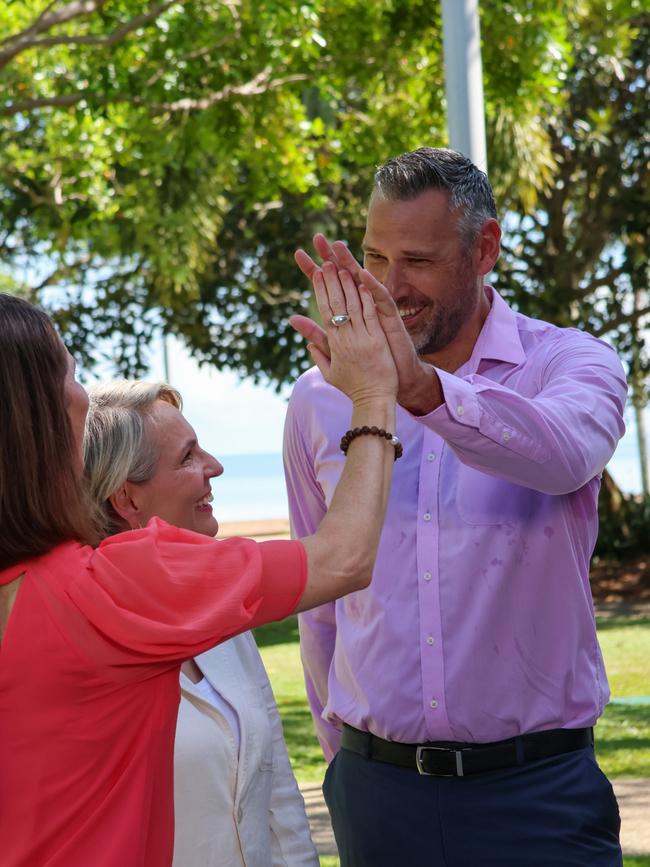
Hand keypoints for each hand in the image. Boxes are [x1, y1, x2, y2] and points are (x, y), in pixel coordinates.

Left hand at [294, 234, 441, 413]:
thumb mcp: (335, 346)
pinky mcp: (390, 317)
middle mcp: (360, 303)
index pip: (326, 286)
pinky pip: (381, 298)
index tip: (298, 254)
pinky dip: (372, 286)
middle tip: (317, 238)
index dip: (313, 271)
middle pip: (342, 276)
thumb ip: (316, 332)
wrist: (392, 378)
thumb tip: (292, 319)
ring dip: (350, 264)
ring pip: (362, 281)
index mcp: (346, 310)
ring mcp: (376, 308)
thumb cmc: (365, 361)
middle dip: (329, 257)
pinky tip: (362, 274)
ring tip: (338, 247)